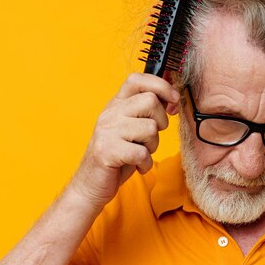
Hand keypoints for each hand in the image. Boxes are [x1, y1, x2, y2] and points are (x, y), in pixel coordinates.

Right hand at [69, 73, 179, 208]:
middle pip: (150, 101)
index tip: (173, 100)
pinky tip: (136, 166)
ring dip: (152, 146)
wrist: (91, 184)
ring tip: (139, 153)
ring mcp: (107, 131)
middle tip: (150, 138)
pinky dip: (145, 164)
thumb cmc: (118, 156)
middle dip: (161, 122)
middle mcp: (109, 113)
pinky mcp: (107, 151)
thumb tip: (173, 97)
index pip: (137, 79)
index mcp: (116, 104)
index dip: (161, 85)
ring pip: (150, 128)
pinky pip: (142, 152)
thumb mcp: (132, 128)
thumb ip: (147, 112)